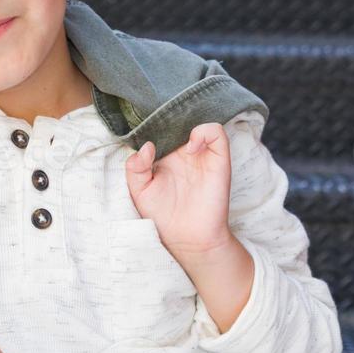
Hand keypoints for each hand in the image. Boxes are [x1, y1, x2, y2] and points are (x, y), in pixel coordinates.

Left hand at [123, 122, 232, 255]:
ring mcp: (201, 154)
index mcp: (163, 155)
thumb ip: (135, 168)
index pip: (159, 126)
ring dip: (187, 121)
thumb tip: (146, 146)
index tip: (141, 121)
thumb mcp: (139, 191)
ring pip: (199, 120)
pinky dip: (204, 132)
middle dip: (169, 114)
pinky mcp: (218, 159)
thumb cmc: (163, 217)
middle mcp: (183, 151)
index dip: (152, 121)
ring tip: (177, 141)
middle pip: (178, 118)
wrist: (189, 238)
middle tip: (158, 120)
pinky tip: (191, 148)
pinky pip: (217, 132)